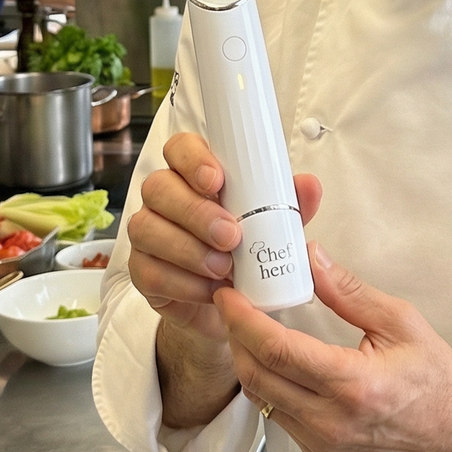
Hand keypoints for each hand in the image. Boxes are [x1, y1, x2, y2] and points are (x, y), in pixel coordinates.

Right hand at [127, 131, 321, 342]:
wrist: (232, 303)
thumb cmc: (248, 250)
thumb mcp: (275, 225)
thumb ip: (290, 204)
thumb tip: (309, 185)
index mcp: (194, 174)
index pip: (180, 148)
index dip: (193, 159)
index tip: (217, 181)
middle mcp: (164, 198)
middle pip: (159, 187)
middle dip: (196, 212)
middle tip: (231, 236)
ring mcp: (148, 234)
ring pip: (147, 228)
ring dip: (188, 249)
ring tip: (224, 268)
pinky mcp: (142, 272)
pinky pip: (149, 272)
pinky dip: (183, 283)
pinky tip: (209, 290)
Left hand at [215, 245, 451, 451]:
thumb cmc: (437, 382)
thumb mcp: (401, 323)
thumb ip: (350, 292)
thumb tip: (313, 260)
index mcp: (352, 385)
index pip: (278, 350)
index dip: (243, 320)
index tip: (229, 295)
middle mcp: (330, 420)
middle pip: (257, 375)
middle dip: (235, 336)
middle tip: (230, 304)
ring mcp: (321, 441)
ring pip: (260, 397)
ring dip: (245, 359)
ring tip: (244, 326)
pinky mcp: (318, 450)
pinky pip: (275, 413)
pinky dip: (264, 382)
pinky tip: (269, 357)